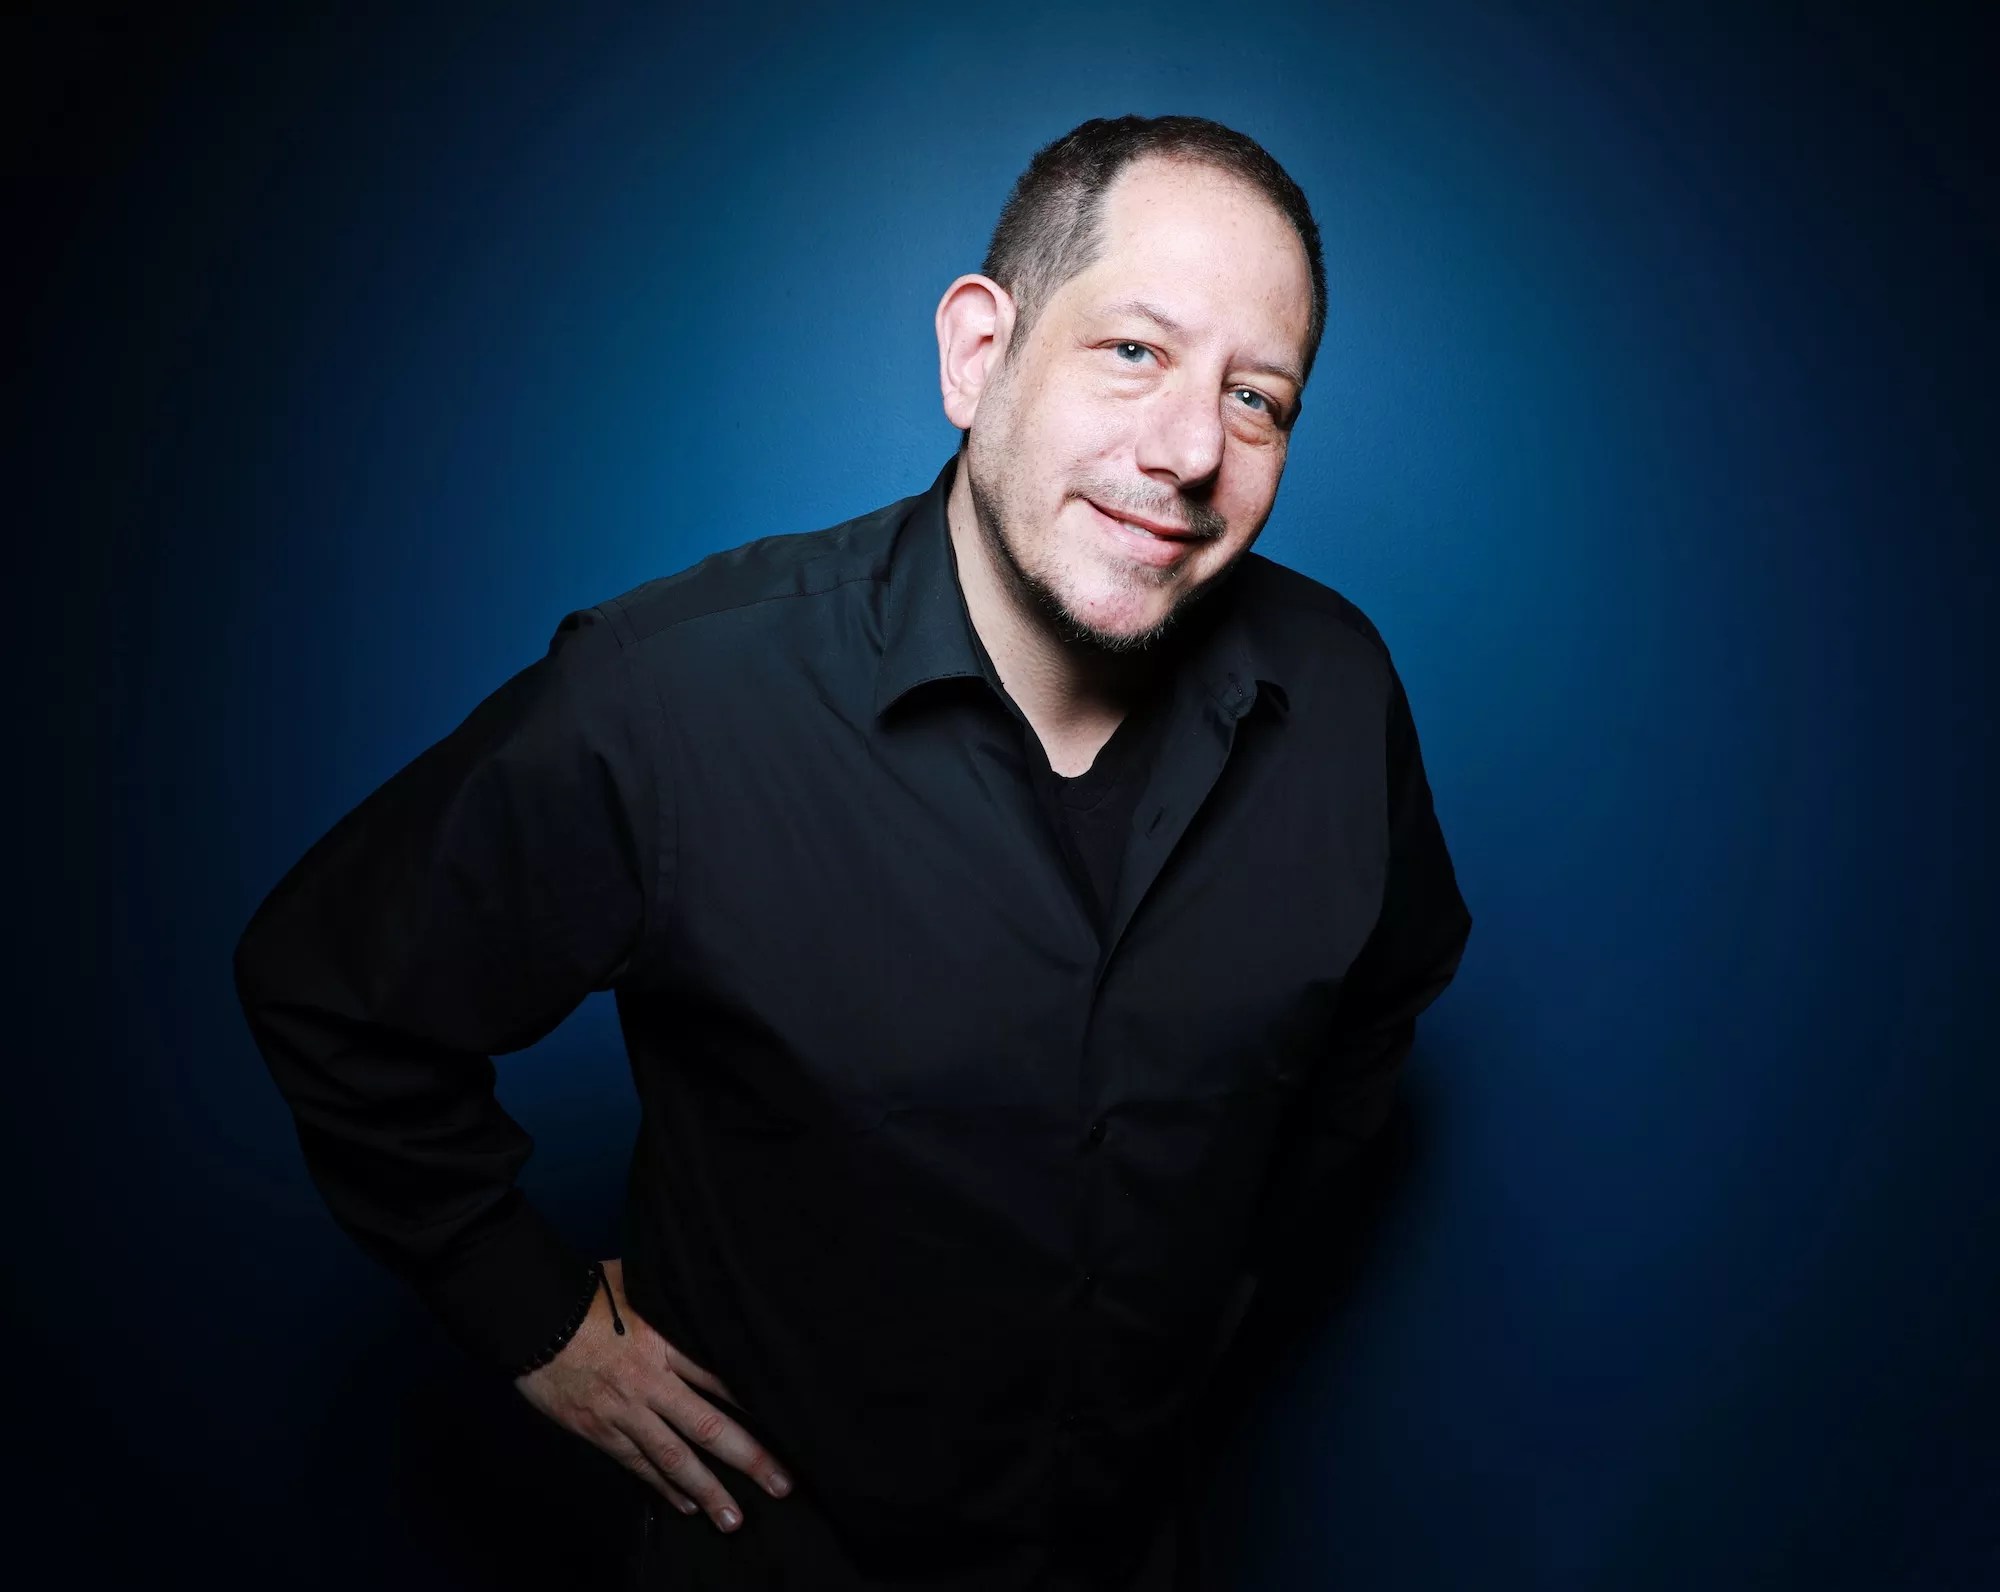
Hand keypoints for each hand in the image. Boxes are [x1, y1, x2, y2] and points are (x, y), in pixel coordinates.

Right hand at [513, 1257, 791, 1531]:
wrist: (530, 1320)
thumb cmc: (582, 1293)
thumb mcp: (635, 1284)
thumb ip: (670, 1300)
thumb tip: (700, 1290)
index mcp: (663, 1342)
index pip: (720, 1377)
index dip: (753, 1402)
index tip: (786, 1422)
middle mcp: (649, 1382)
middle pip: (708, 1426)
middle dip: (748, 1458)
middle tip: (780, 1484)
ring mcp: (624, 1412)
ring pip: (673, 1458)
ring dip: (706, 1490)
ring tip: (733, 1518)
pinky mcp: (599, 1431)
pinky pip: (637, 1465)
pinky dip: (663, 1488)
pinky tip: (687, 1505)